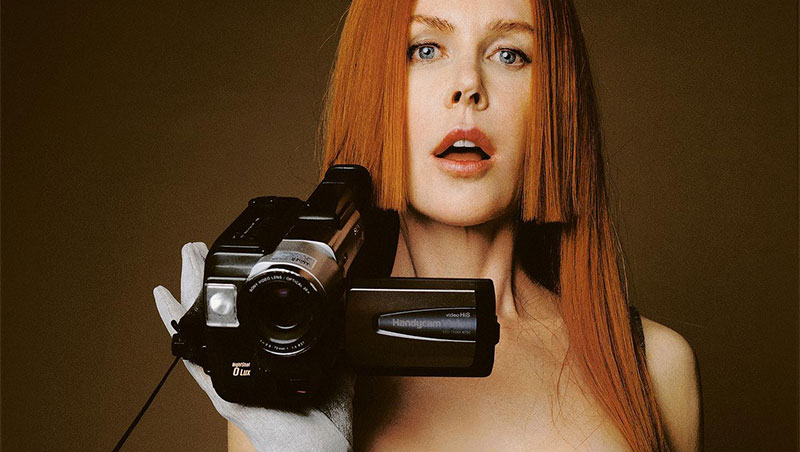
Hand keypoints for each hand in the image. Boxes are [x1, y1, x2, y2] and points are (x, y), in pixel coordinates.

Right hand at [154, 242, 353, 451]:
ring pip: (202, 324)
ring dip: (190, 289)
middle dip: (207, 278)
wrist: (318, 449)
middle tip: (197, 247)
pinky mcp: (221, 389)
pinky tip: (163, 300)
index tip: (234, 262)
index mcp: (264, 362)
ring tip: (184, 257)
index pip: (246, 319)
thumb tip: (343, 324)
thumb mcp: (335, 371)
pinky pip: (192, 354)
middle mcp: (241, 366)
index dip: (236, 291)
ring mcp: (227, 376)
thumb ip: (334, 348)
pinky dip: (174, 326)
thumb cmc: (324, 423)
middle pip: (218, 313)